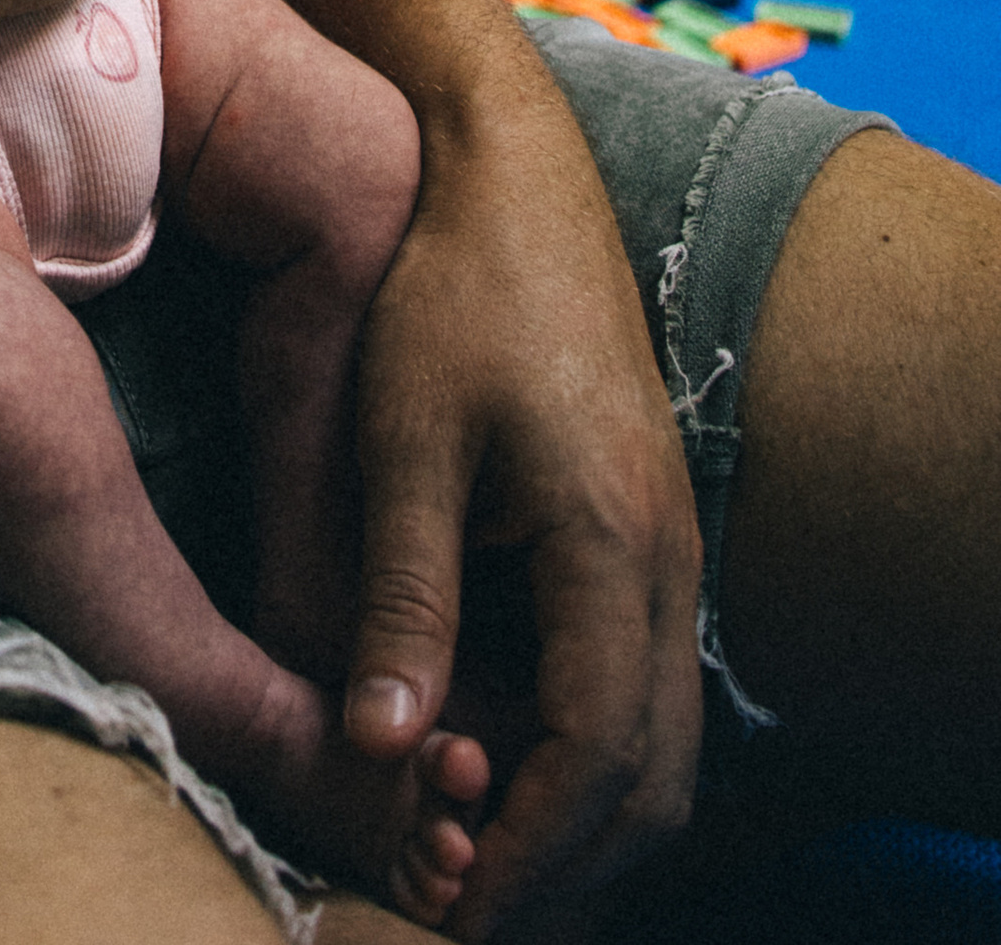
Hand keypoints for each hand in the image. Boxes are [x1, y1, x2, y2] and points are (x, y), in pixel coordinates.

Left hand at [341, 105, 701, 939]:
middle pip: (653, 775)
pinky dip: (587, 744)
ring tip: (468, 834)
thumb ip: (402, 592)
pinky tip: (492, 744)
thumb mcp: (406, 436)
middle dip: (566, 854)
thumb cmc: (449, 289)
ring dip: (580, 806)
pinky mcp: (644, 528)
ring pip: (659, 736)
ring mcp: (668, 543)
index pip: (598, 751)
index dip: (532, 843)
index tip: (456, 897)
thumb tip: (383, 745)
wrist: (510, 178)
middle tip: (458, 887)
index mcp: (612, 539)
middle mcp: (666, 557)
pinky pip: (641, 677)